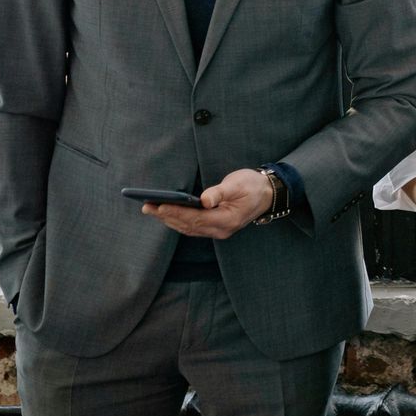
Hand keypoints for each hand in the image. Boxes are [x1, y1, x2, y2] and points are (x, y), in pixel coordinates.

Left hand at [142, 168, 271, 239]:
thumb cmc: (253, 186)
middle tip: (147, 207)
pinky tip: (166, 214)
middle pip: (189, 226)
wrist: (267, 194)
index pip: (197, 219)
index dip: (177, 213)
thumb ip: (220, 192)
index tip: (160, 205)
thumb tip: (204, 200)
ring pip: (188, 228)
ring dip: (169, 220)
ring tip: (151, 209)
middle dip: (167, 216)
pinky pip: (192, 227)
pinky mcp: (215, 227)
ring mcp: (218, 231)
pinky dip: (178, 221)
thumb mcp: (238, 184)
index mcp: (227, 220)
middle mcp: (221, 230)